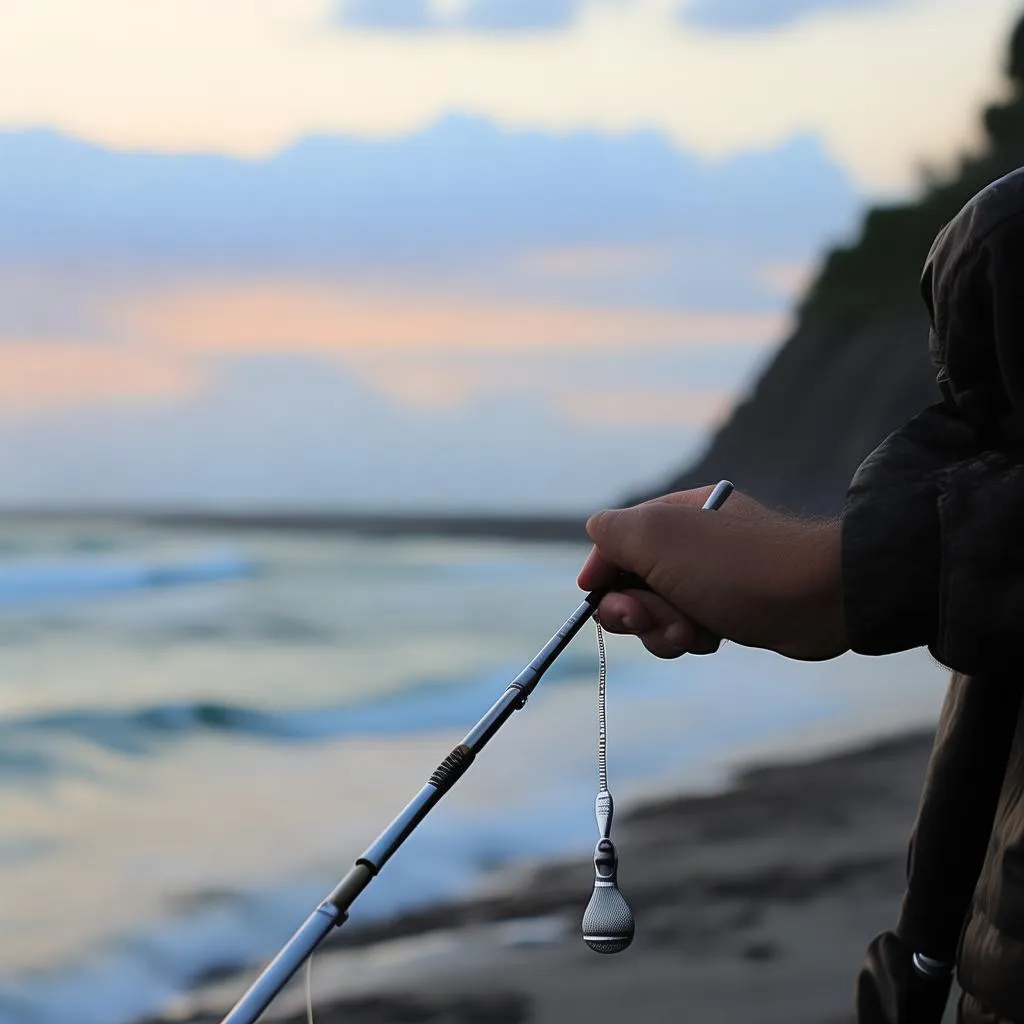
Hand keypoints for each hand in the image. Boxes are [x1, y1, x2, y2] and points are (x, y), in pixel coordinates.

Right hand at [577, 486, 848, 660]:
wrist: (816, 599)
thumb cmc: (731, 565)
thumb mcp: (656, 534)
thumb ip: (611, 532)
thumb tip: (598, 540)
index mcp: (673, 513)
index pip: (614, 543)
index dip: (601, 576)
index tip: (600, 600)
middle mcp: (690, 541)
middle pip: (631, 583)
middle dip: (633, 610)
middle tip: (648, 619)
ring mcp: (712, 577)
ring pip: (659, 613)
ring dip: (663, 629)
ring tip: (690, 630)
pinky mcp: (733, 609)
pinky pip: (690, 628)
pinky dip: (693, 638)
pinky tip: (714, 637)